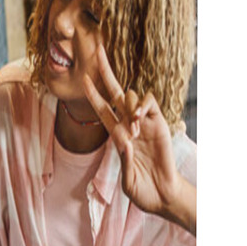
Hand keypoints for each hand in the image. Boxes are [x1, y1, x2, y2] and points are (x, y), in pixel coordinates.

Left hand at [83, 45, 182, 217]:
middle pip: (116, 93)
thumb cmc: (142, 191)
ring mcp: (145, 122)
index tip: (83, 79)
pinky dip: (142, 105)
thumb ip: (125, 161)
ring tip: (134, 130)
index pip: (102, 110)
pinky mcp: (160, 123)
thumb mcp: (127, 180)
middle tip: (98, 50)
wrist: (163, 195)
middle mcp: (129, 125)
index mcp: (117, 136)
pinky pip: (150, 103)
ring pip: (131, 96)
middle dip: (106, 72)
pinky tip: (139, 119)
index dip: (93, 94)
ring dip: (128, 107)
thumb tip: (125, 140)